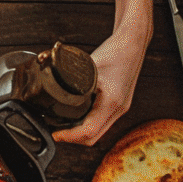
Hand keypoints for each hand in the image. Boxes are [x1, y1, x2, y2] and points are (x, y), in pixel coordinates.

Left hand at [52, 30, 143, 145]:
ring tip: (62, 127)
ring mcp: (121, 108)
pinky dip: (88, 125)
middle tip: (55, 132)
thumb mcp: (88, 66)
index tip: (54, 134)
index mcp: (112, 102)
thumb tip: (48, 83)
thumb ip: (70, 77)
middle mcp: (119, 109)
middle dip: (72, 139)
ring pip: (99, 132)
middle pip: (93, 137)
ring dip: (80, 134)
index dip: (68, 137)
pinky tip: (76, 118)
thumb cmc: (114, 51)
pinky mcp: (120, 104)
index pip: (88, 131)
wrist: (133, 43)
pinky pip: (102, 123)